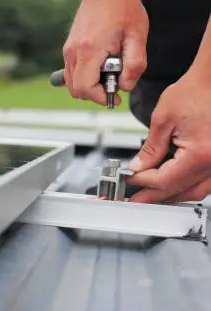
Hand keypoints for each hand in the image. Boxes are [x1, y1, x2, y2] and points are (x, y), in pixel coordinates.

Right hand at [62, 0, 148, 105]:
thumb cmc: (123, 10)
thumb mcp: (137, 36)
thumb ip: (135, 65)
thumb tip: (126, 86)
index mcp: (89, 51)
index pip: (85, 88)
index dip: (100, 98)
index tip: (115, 96)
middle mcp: (73, 53)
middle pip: (75, 89)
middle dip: (95, 93)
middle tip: (114, 83)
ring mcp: (68, 51)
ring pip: (72, 83)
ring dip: (90, 85)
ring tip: (108, 72)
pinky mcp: (68, 49)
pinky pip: (72, 73)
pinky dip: (85, 77)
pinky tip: (100, 66)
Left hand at [127, 71, 210, 202]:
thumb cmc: (197, 90)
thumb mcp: (163, 119)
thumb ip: (149, 148)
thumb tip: (138, 167)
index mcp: (201, 154)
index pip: (165, 180)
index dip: (143, 182)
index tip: (129, 180)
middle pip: (182, 191)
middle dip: (156, 196)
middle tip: (136, 200)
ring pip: (197, 191)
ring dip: (173, 194)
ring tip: (150, 194)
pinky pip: (207, 182)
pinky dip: (188, 185)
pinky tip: (173, 183)